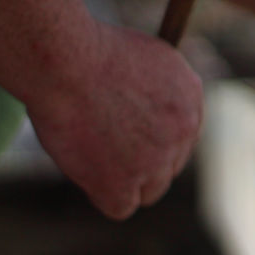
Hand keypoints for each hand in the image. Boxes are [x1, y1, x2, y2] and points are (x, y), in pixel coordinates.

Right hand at [26, 21, 202, 219]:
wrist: (63, 60)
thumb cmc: (85, 48)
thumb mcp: (140, 54)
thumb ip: (157, 85)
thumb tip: (154, 108)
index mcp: (191, 93)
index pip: (183, 134)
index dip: (154, 136)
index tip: (129, 132)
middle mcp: (184, 131)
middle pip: (170, 165)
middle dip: (143, 159)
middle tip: (104, 143)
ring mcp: (156, 161)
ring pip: (149, 190)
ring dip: (125, 180)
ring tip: (90, 152)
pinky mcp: (123, 185)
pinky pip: (121, 207)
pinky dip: (104, 194)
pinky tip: (85, 170)